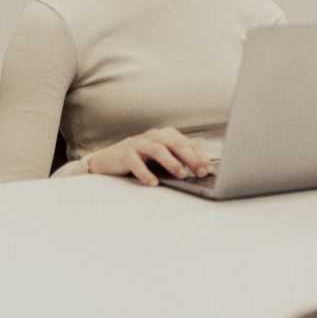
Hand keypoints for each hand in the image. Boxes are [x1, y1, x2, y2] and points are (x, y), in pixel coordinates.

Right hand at [85, 127, 212, 185]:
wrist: (107, 160)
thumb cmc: (140, 159)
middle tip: (200, 171)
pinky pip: (136, 162)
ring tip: (181, 174)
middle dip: (190, 158)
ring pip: (158, 149)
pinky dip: (145, 173)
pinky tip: (153, 182)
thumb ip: (179, 160)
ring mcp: (139, 143)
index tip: (209, 169)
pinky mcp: (124, 153)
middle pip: (175, 143)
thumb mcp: (162, 158)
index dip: (199, 156)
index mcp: (166, 135)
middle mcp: (154, 136)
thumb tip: (203, 170)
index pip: (187, 143)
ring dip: (171, 162)